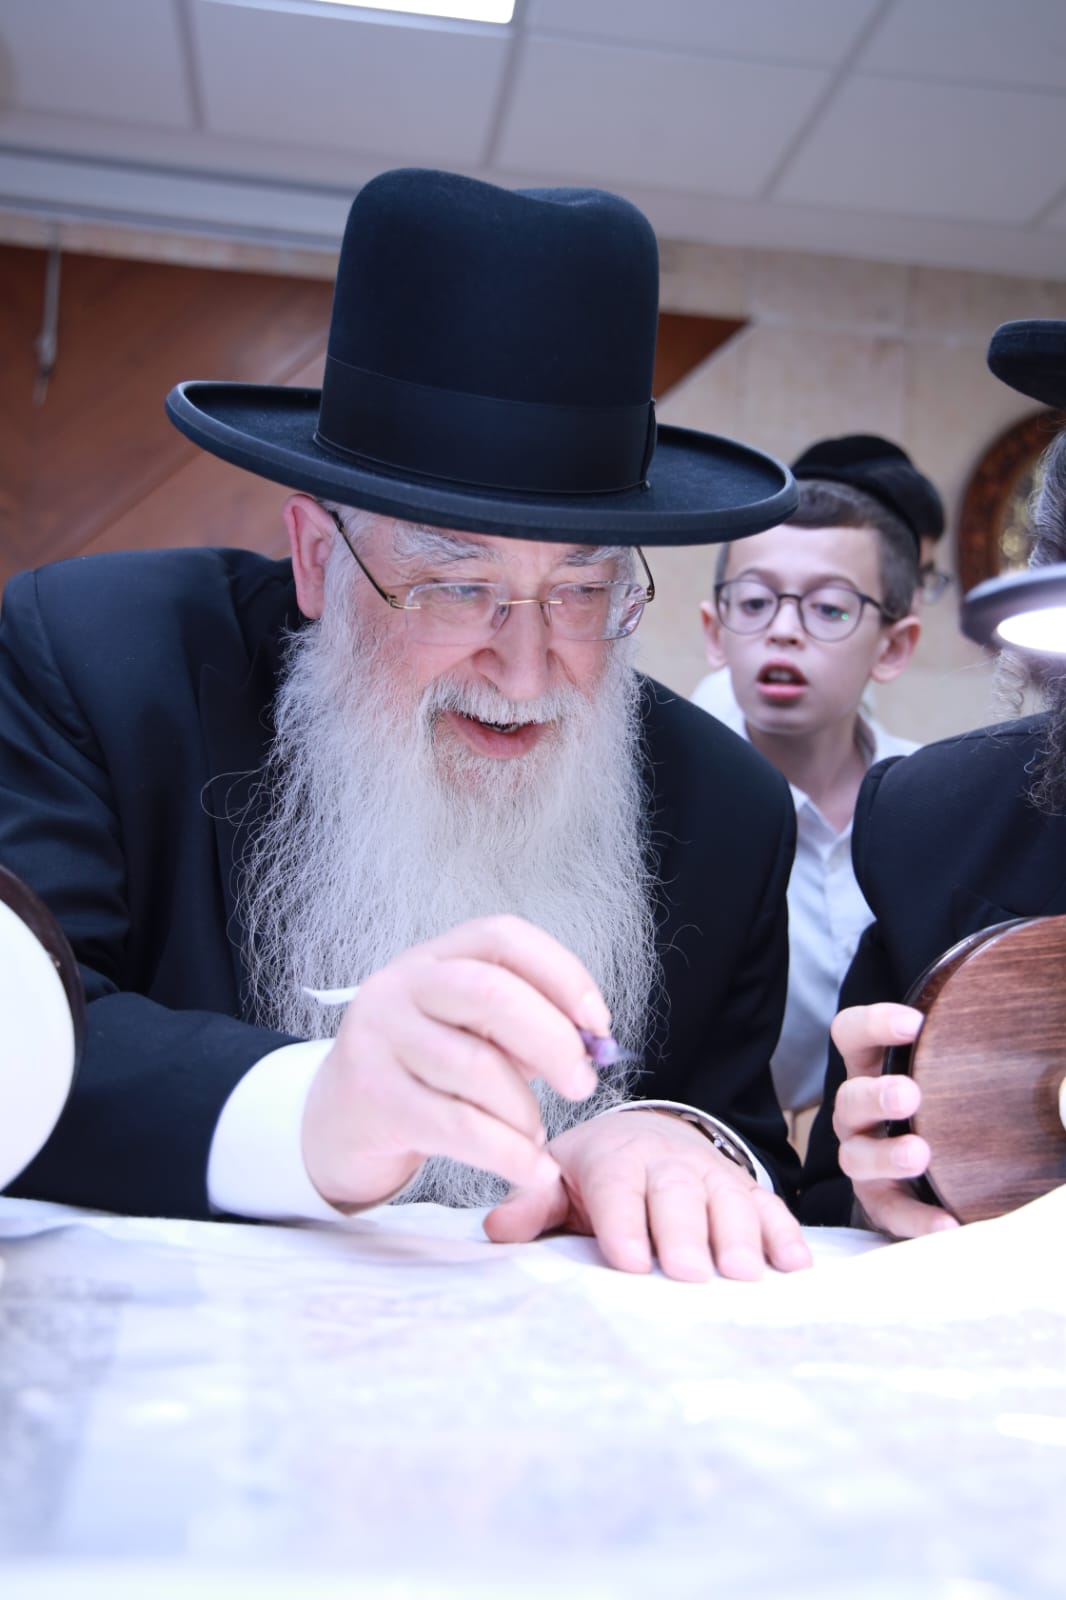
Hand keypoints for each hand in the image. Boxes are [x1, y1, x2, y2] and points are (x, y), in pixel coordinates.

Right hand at [301, 916, 603, 1207]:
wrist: (334, 1121)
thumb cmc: (423, 1071)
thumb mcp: (468, 1033)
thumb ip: (525, 1028)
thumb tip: (592, 1047)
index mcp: (433, 958)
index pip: (503, 937)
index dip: (562, 973)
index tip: (598, 1023)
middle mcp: (400, 986)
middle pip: (490, 992)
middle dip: (553, 1040)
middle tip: (582, 1085)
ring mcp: (380, 1039)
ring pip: (477, 1067)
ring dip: (526, 1111)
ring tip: (537, 1136)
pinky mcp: (374, 1099)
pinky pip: (458, 1126)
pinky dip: (509, 1155)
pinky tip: (533, 1170)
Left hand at [485, 1108, 811, 1281]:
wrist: (646, 1136)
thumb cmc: (597, 1171)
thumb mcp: (559, 1179)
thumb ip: (534, 1206)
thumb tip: (498, 1228)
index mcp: (614, 1159)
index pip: (617, 1188)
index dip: (623, 1223)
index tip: (629, 1261)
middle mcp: (666, 1163)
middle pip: (676, 1196)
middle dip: (683, 1233)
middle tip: (688, 1272)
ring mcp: (711, 1175)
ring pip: (727, 1201)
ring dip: (737, 1236)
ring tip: (741, 1274)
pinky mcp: (745, 1190)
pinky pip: (769, 1208)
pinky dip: (784, 1234)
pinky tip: (794, 1265)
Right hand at [830, 1003, 958, 1237]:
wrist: (919, 1172)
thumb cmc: (929, 1109)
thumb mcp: (931, 1075)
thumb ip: (946, 1056)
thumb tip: (997, 1041)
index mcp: (867, 1071)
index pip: (851, 1035)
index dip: (873, 1025)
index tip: (914, 1024)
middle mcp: (855, 1115)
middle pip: (849, 1098)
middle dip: (876, 1096)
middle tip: (909, 1095)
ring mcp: (861, 1158)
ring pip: (856, 1157)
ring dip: (886, 1155)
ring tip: (919, 1154)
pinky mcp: (879, 1202)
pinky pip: (892, 1212)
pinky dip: (918, 1219)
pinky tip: (947, 1221)